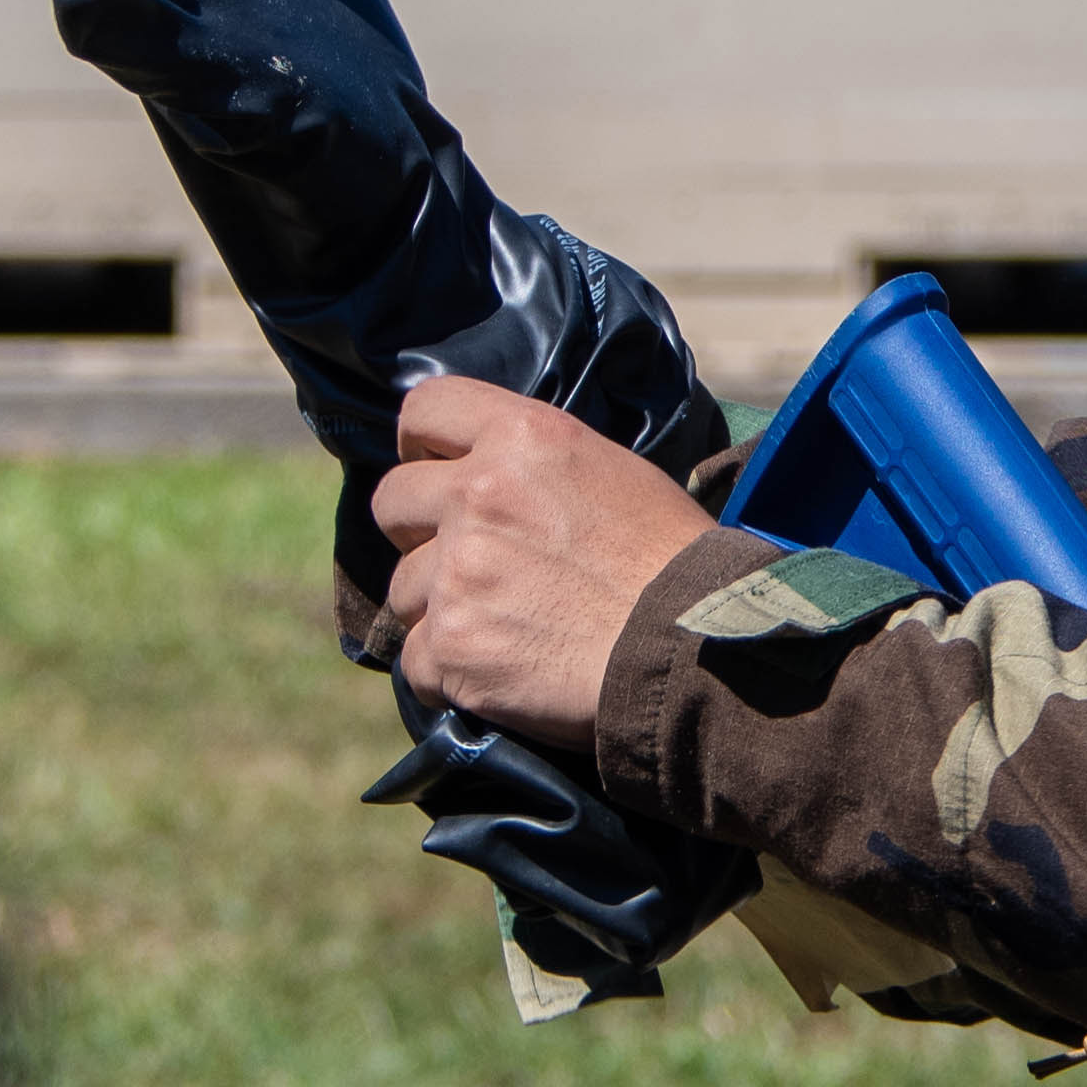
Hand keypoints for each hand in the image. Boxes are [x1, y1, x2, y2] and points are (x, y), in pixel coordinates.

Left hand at [370, 378, 715, 743]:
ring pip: (403, 590)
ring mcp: (457, 574)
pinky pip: (415, 662)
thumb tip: (493, 475)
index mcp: (521, 438)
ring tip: (504, 629)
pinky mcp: (452, 646)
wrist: (695, 650)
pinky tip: (498, 677)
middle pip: (391, 502)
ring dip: (440, 610)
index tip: (437, 474)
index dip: (421, 445)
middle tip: (471, 564)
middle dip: (418, 533)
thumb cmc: (674, 562)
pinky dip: (448, 675)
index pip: (424, 409)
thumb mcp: (613, 472)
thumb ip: (536, 466)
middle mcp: (477, 495)